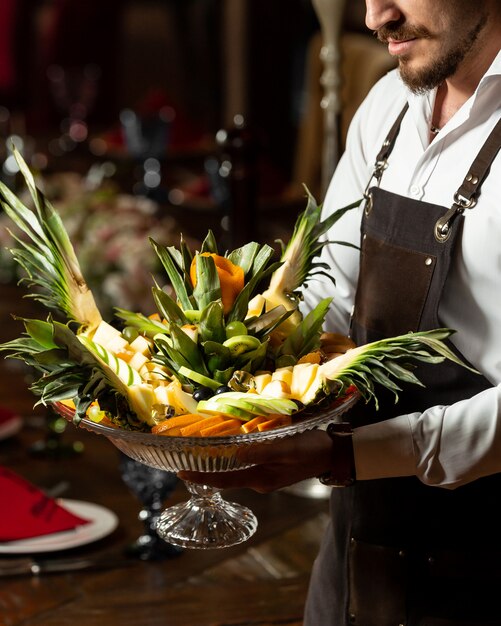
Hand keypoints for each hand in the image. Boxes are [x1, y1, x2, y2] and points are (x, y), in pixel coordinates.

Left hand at [178, 429, 332, 492]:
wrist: (333, 454)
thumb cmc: (311, 449)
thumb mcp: (287, 448)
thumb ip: (262, 451)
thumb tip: (235, 454)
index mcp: (260, 478)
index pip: (224, 479)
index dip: (201, 476)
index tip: (180, 472)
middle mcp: (259, 480)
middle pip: (226, 476)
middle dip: (206, 469)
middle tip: (185, 458)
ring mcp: (265, 476)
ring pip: (235, 470)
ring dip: (218, 462)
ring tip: (200, 451)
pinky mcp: (270, 468)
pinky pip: (245, 465)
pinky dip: (232, 458)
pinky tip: (228, 446)